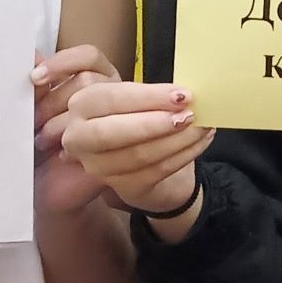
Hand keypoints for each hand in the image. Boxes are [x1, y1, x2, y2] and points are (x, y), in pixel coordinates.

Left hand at [32, 45, 119, 215]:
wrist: (53, 188)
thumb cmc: (41, 144)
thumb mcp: (34, 110)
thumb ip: (37, 83)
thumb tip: (30, 52)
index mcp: (95, 78)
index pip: (88, 56)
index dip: (62, 62)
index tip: (35, 78)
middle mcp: (111, 94)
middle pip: (87, 81)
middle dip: (53, 102)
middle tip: (34, 124)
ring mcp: (121, 121)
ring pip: (90, 107)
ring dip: (59, 125)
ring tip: (45, 143)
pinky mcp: (121, 149)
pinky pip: (98, 140)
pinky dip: (71, 147)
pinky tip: (62, 156)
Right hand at [64, 81, 215, 213]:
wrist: (144, 158)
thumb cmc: (139, 118)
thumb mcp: (139, 100)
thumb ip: (153, 96)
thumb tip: (184, 94)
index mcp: (83, 105)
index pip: (112, 99)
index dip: (148, 97)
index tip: (182, 94)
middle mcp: (80, 138)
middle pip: (112, 132)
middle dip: (154, 123)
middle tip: (188, 114)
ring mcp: (98, 167)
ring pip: (138, 155)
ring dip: (176, 140)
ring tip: (202, 126)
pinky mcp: (122, 188)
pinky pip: (155, 171)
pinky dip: (183, 155)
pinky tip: (200, 141)